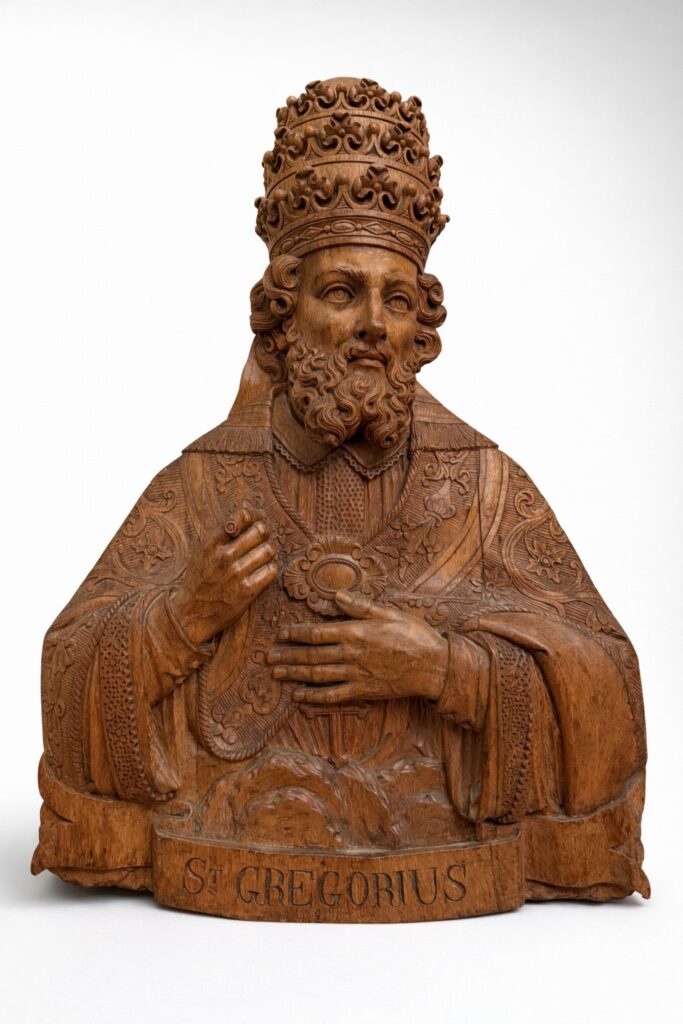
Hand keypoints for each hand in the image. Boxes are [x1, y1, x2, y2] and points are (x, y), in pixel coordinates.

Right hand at [170, 509, 277, 645]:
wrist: (191, 614)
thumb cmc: (200, 578)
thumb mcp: (203, 551)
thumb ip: (223, 532)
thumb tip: (248, 509)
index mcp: (210, 543)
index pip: (241, 517)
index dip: (253, 516)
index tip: (254, 520)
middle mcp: (223, 557)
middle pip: (260, 532)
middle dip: (264, 532)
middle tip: (263, 537)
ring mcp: (236, 575)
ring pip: (268, 550)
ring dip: (268, 551)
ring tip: (262, 554)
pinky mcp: (247, 592)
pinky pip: (271, 570)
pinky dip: (270, 568)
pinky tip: (262, 570)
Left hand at [267, 590, 447, 704]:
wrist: (434, 666)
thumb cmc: (414, 635)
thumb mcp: (389, 612)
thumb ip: (360, 606)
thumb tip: (337, 595)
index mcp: (355, 632)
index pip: (316, 633)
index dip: (295, 634)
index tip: (280, 634)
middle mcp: (351, 654)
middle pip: (311, 655)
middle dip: (287, 655)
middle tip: (268, 657)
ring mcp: (355, 674)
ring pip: (317, 675)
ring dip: (294, 674)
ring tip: (276, 673)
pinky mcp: (363, 691)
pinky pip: (332, 695)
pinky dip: (313, 697)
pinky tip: (299, 696)